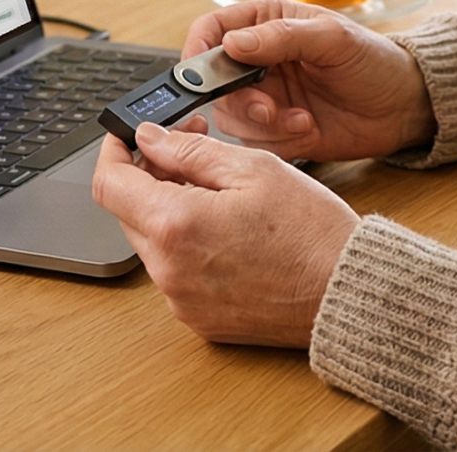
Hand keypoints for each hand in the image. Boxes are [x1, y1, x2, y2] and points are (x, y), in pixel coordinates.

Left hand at [91, 121, 359, 346]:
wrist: (347, 295)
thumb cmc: (311, 232)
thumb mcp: (254, 168)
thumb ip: (191, 150)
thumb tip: (150, 138)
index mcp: (176, 226)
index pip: (109, 184)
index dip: (114, 152)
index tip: (128, 137)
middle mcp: (168, 271)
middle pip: (130, 213)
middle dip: (152, 176)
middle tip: (192, 149)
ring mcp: (181, 301)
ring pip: (154, 242)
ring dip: (172, 211)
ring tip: (221, 191)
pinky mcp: (198, 320)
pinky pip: (176, 272)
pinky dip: (189, 246)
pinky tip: (228, 230)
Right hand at [184, 0, 435, 160]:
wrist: (404, 108)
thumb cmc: (375, 60)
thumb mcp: (333, 39)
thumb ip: (282, 37)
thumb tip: (233, 42)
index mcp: (266, 23)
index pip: (211, 30)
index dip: (198, 51)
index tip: (202, 74)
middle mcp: (259, 61)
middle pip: (214, 83)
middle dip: (238, 100)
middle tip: (267, 108)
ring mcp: (267, 97)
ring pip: (231, 118)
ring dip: (261, 125)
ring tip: (299, 120)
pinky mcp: (278, 131)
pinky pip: (255, 143)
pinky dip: (278, 141)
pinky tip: (308, 130)